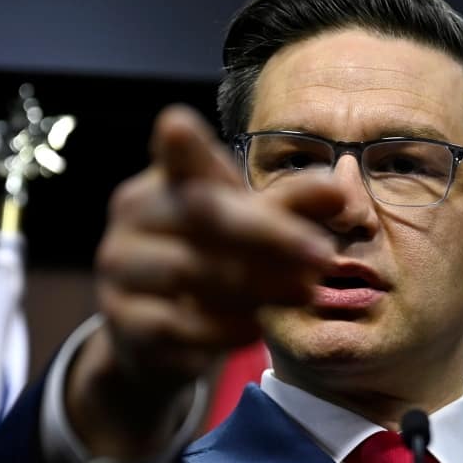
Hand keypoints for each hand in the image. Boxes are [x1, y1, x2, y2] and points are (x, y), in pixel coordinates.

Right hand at [66, 104, 341, 459]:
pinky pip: (176, 325)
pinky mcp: (125, 323)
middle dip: (269, 235)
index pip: (176, 156)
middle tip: (324, 256)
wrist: (161, 337)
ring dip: (255, 284)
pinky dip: (222, 328)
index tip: (177, 125)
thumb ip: (293, 205)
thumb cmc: (215, 262)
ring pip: (188, 273)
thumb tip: (341, 187)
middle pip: (201, 215)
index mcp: (168, 179)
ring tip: (303, 292)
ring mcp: (121, 270)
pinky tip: (255, 328)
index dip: (178, 145)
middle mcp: (135, 216)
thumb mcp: (254, 228)